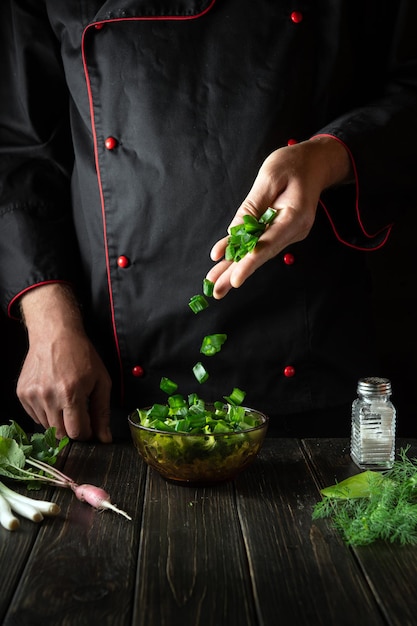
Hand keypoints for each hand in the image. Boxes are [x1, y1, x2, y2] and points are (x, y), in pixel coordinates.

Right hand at [16, 284, 112, 442]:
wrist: (54, 334)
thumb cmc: (81, 355)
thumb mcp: (101, 381)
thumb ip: (102, 412)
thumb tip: (105, 439)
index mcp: (71, 394)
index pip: (77, 433)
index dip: (86, 432)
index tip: (89, 425)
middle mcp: (49, 397)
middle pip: (60, 433)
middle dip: (72, 428)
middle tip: (78, 413)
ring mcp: (33, 396)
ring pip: (47, 426)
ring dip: (58, 420)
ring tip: (65, 400)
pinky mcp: (22, 394)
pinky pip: (35, 416)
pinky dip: (46, 413)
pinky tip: (53, 396)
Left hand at [206, 136, 351, 297]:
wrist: (315, 162)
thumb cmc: (293, 164)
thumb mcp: (269, 177)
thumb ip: (252, 207)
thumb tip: (235, 232)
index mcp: (295, 217)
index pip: (269, 244)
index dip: (250, 262)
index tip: (235, 279)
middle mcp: (294, 230)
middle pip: (261, 255)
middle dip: (237, 273)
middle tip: (216, 290)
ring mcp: (288, 233)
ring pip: (258, 253)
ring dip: (236, 267)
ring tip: (215, 284)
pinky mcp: (280, 231)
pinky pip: (259, 244)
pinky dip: (242, 254)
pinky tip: (225, 264)